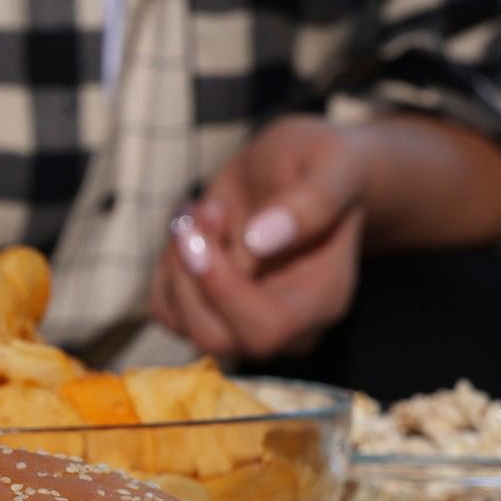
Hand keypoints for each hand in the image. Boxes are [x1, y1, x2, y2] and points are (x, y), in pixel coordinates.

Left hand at [149, 115, 369, 359]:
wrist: (305, 171)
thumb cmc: (327, 165)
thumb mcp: (334, 163)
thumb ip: (310, 202)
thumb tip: (260, 241)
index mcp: (323, 298)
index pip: (266, 327)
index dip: (223, 288)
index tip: (206, 226)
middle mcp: (286, 325)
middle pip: (215, 337)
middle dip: (191, 273)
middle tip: (202, 208)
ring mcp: (244, 321)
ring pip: (183, 323)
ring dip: (176, 262)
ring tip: (202, 208)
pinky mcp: (210, 308)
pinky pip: (166, 308)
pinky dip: (165, 266)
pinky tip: (193, 228)